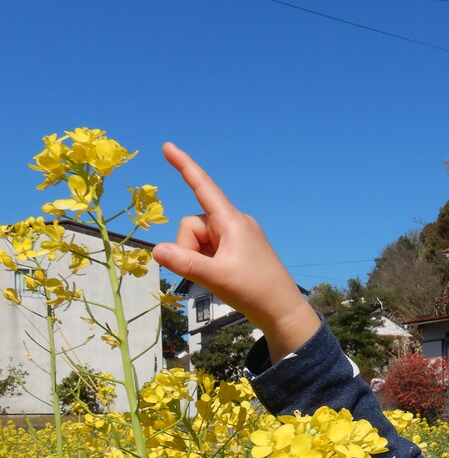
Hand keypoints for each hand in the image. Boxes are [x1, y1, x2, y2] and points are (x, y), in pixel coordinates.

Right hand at [153, 143, 319, 361]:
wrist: (282, 310)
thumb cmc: (254, 291)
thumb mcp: (216, 277)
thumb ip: (185, 263)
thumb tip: (157, 251)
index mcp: (231, 221)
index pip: (203, 187)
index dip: (184, 166)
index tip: (168, 146)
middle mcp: (234, 222)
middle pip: (192, 225)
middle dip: (189, 248)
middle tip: (208, 272)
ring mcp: (236, 236)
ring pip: (197, 239)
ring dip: (197, 258)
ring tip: (219, 277)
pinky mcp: (237, 249)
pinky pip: (209, 248)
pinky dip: (206, 262)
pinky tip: (221, 277)